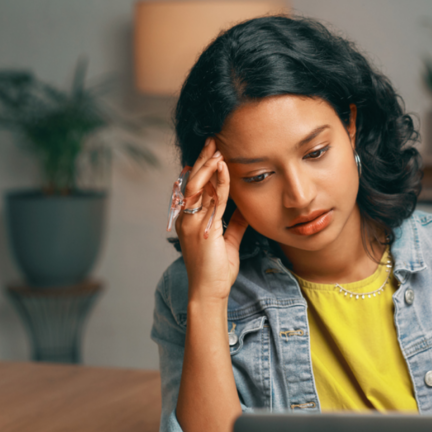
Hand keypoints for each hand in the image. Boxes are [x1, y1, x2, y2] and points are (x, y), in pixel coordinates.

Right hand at [176, 138, 248, 302]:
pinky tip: (223, 167)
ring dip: (208, 165)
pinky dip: (217, 181)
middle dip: (203, 159)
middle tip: (213, 140)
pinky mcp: (202, 227)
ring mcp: (192, 221)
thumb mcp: (228, 242)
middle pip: (192, 181)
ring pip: (198, 185)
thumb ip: (234, 223)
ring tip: (217, 148)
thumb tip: (244, 208)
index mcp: (189, 219)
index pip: (194, 187)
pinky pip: (211, 198)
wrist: (209, 291)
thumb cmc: (217, 271)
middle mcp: (186, 217)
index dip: (202, 168)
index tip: (212, 152)